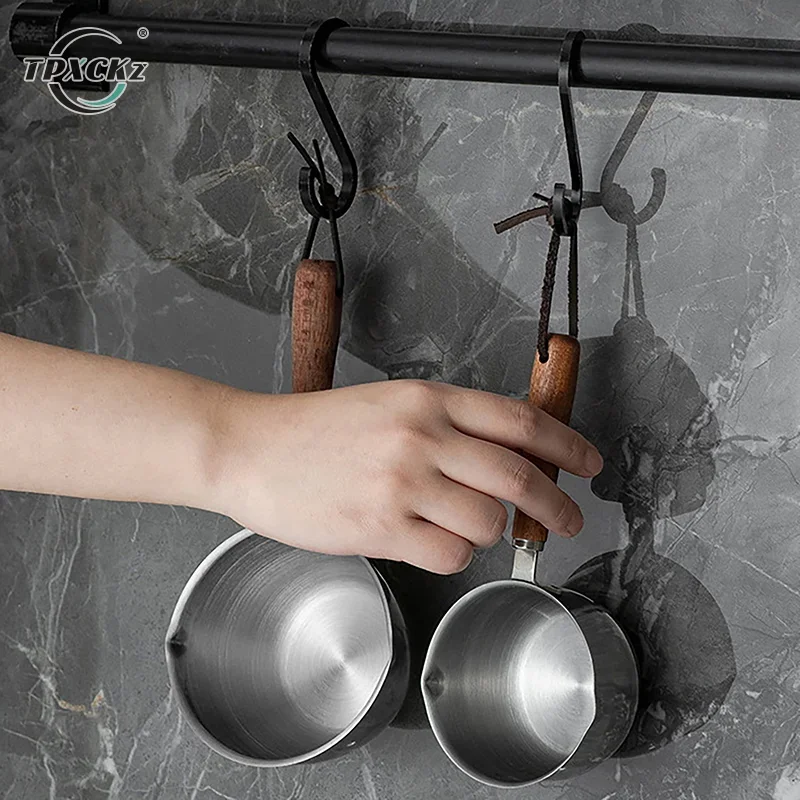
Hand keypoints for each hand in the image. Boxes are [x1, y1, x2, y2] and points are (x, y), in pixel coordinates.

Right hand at [210, 380, 602, 574]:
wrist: (250, 448)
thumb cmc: (315, 429)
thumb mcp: (388, 405)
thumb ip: (445, 426)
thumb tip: (504, 462)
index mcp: (428, 399)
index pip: (520, 421)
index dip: (567, 445)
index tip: (589, 463)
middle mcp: (422, 436)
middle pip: (519, 475)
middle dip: (556, 504)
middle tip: (566, 520)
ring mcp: (403, 482)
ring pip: (488, 521)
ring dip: (490, 533)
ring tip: (463, 529)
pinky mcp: (380, 527)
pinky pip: (450, 555)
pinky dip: (455, 556)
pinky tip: (432, 544)